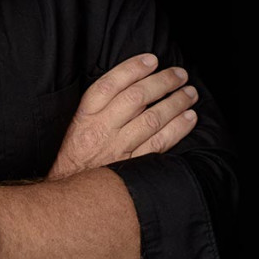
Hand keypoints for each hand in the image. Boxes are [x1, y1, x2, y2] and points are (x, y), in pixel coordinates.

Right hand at [47, 53, 197, 179]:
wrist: (69, 198)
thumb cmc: (75, 158)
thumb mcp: (76, 127)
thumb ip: (98, 108)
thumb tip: (131, 84)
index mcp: (84, 117)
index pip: (110, 85)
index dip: (133, 69)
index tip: (152, 60)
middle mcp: (100, 130)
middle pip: (136, 98)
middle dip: (162, 82)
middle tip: (180, 74)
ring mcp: (117, 149)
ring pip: (152, 119)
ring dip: (175, 103)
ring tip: (190, 93)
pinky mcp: (132, 167)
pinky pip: (160, 143)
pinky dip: (178, 129)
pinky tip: (190, 118)